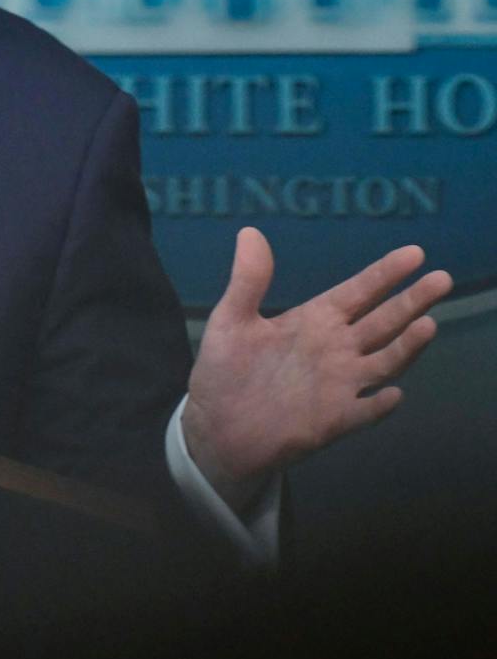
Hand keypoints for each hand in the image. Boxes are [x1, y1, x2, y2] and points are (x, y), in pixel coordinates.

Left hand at [183, 227, 451, 509]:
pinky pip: (364, 412)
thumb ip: (248, 280)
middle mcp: (336, 349)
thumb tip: (249, 231)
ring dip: (407, 346)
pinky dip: (379, 404)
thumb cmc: (225, 371)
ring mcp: (340, 384)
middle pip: (383, 321)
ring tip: (427, 324)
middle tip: (442, 278)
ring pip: (385, 361)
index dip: (385, 273)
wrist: (216, 427)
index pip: (359, 292)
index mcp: (314, 320)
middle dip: (411, 300)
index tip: (415, 253)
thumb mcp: (231, 321)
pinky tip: (392, 394)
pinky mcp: (334, 419)